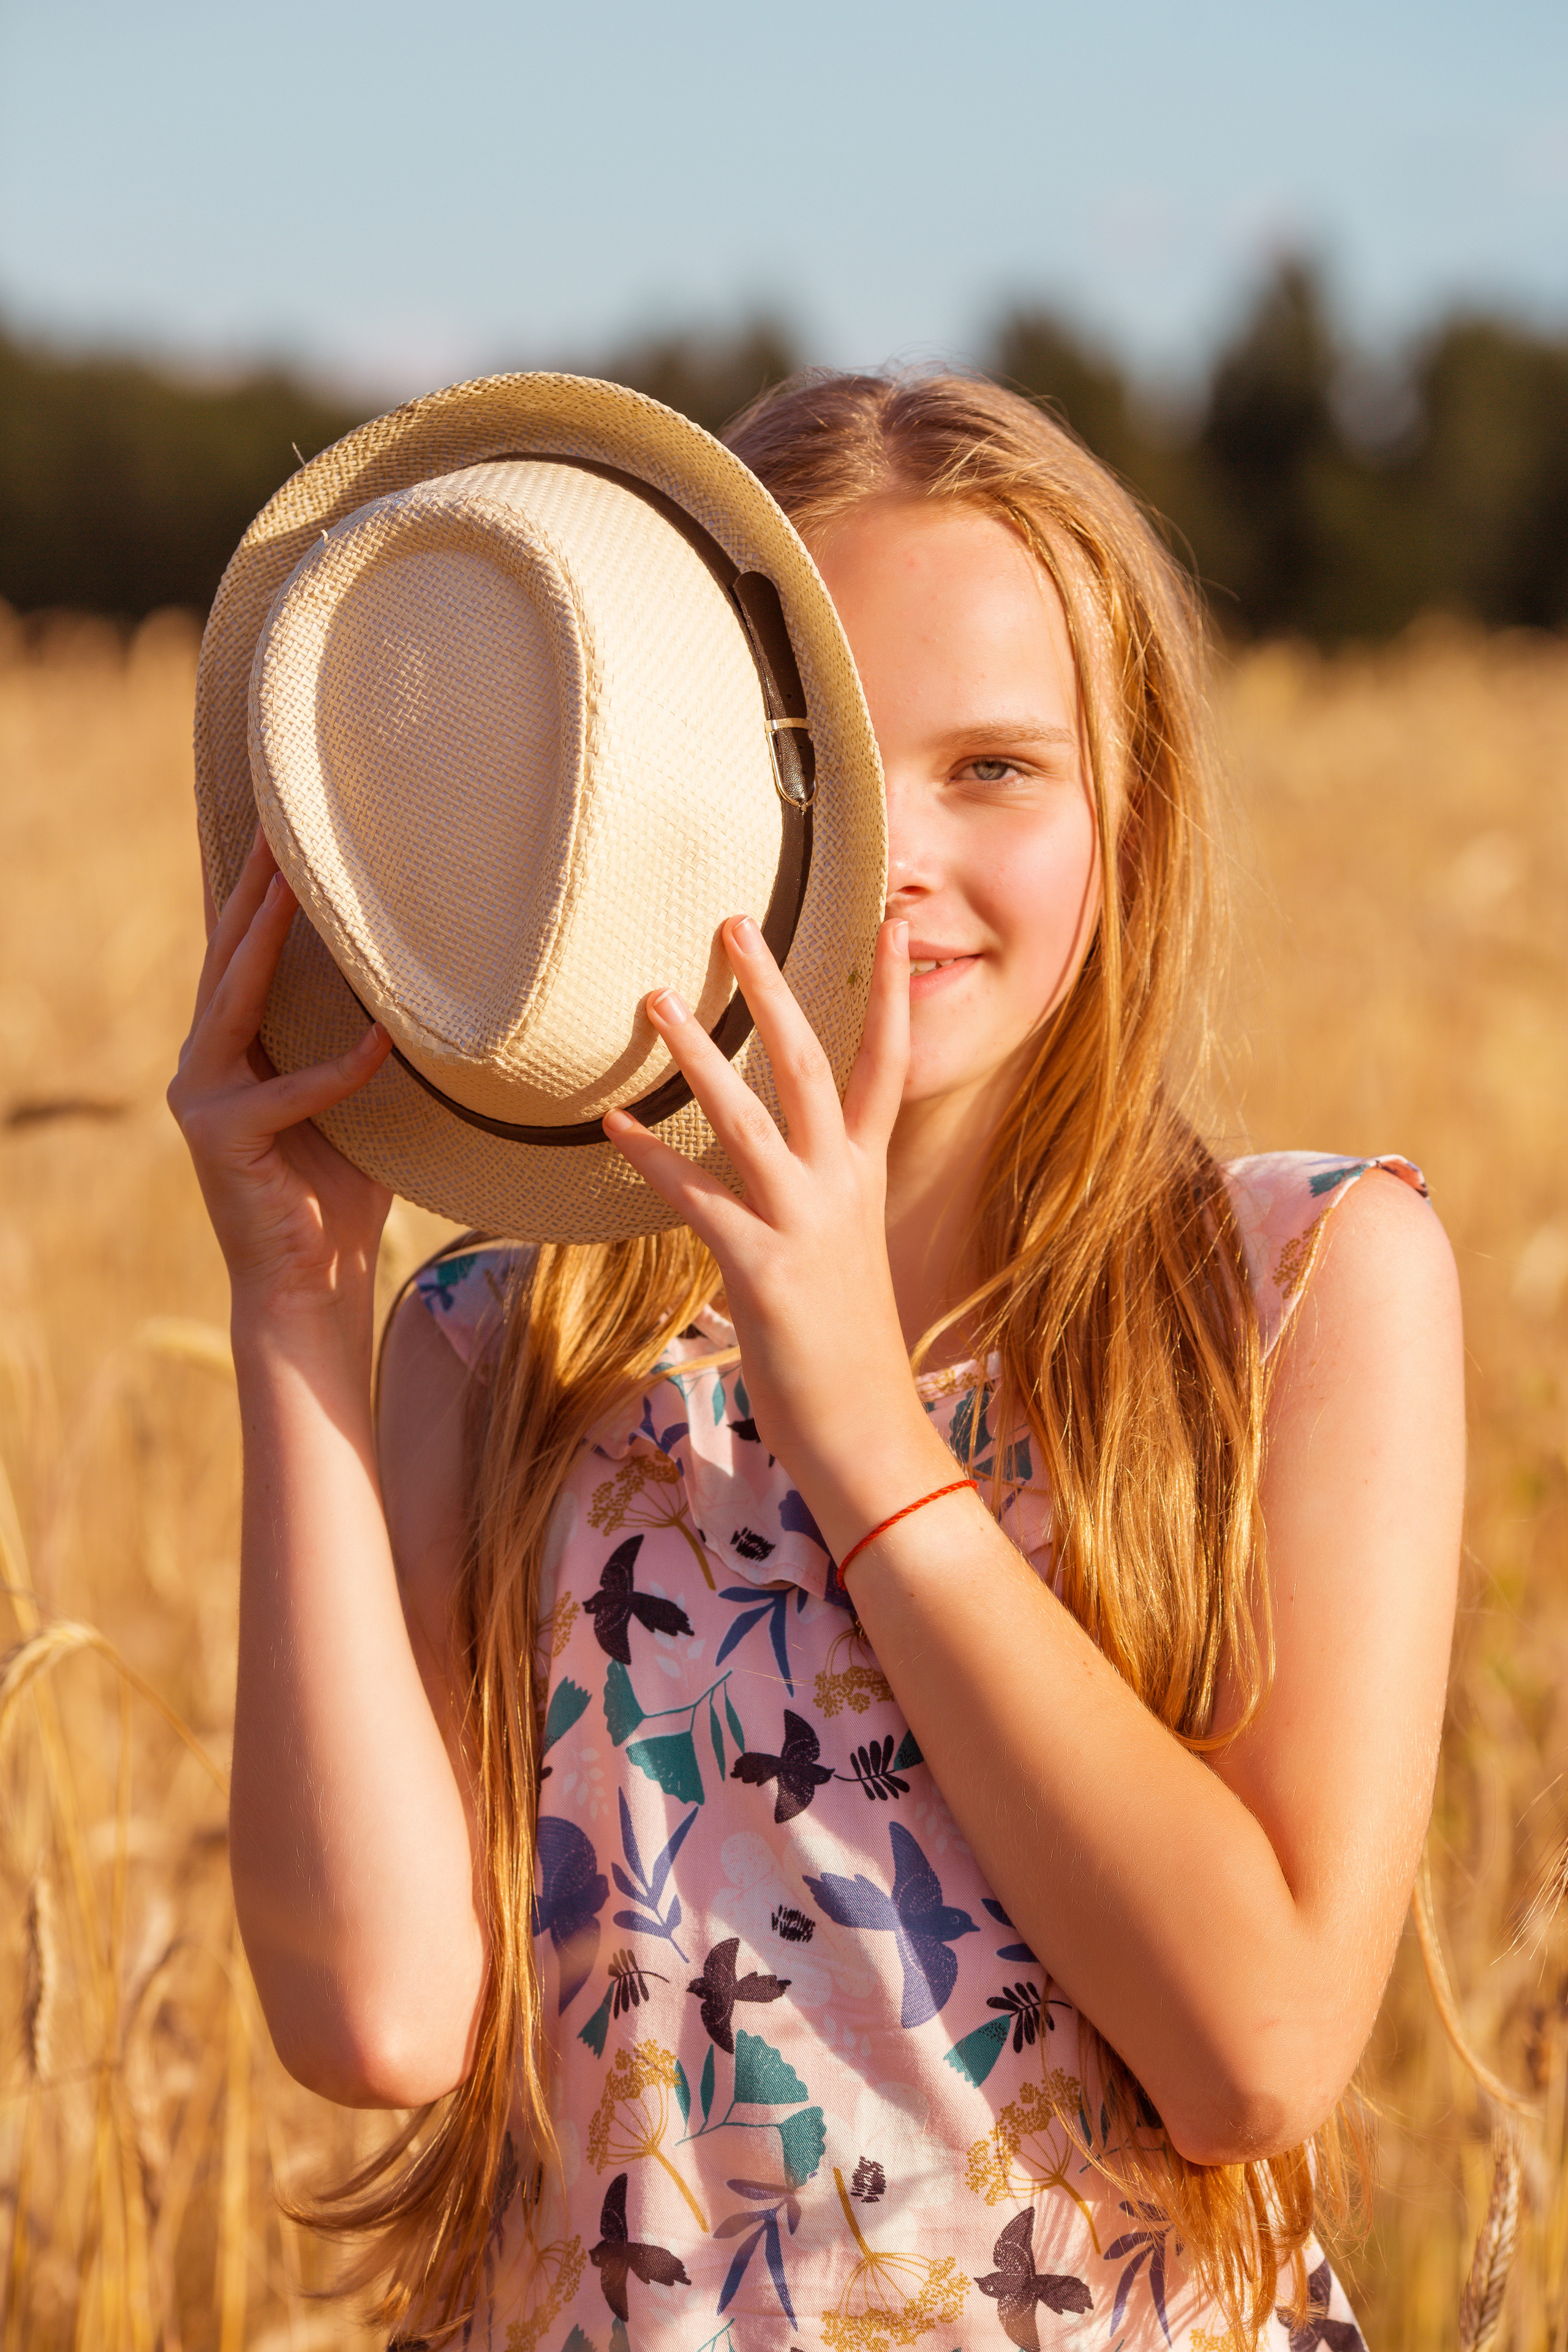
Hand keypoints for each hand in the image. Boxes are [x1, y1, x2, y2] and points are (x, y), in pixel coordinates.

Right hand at [168, 830, 394, 1318]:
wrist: (313, 1285)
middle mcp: (206, 1061)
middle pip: (228, 955)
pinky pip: (289, 1090)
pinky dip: (338, 1069)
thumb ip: (370, 1044)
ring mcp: (203, 1096)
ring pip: (235, 999)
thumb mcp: (362, 1101)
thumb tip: (436, 987)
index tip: (288, 828)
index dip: (261, 891)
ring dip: (265, 938)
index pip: (245, 953)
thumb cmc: (344, 1195)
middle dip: (253, 887)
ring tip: (297, 883)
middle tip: (279, 821)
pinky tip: (384, 1042)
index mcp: (237, 1047)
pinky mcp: (219, 1137)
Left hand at [604, 915, 952, 1553]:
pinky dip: (653, 1160)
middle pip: (811, 1065)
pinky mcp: (764, 1271)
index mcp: (864, 1180)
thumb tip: (760, 1183)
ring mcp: (805, 1225)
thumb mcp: (836, 1259)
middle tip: (734, 921)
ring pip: (750, 1116)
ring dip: (700, 1053)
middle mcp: (842, 1188)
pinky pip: (698, 1199)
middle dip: (774, 990)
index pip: (887, 1066)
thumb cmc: (844, 1355)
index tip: (888, 921)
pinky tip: (613, 1128)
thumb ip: (805, 1206)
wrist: (868, 1437)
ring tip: (655, 996)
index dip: (888, 992)